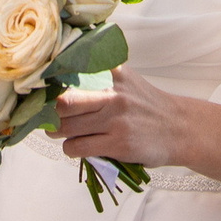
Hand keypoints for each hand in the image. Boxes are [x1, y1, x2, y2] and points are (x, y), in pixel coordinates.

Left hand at [55, 66, 191, 168]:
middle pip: (64, 101)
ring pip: (66, 127)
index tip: (41, 89)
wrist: (179, 129)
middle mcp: (114, 93)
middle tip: (49, 116)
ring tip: (64, 133)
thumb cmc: (146, 104)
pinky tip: (79, 146)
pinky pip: (78, 148)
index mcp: (113, 73)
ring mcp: (116, 120)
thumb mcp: (126, 79)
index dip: (51, 82)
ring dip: (58, 133)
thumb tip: (59, 73)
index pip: (72, 71)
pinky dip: (71, 149)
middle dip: (50, 112)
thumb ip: (98, 72)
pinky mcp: (118, 144)